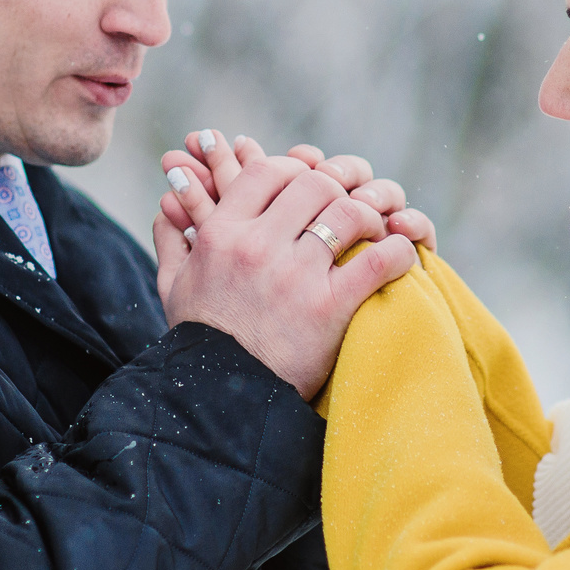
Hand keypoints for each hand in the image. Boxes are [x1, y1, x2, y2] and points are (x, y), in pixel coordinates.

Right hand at [149, 132, 417, 397]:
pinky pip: (379, 261)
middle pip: (313, 184)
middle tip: (346, 207)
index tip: (309, 184)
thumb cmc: (200, 341)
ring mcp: (294, 276)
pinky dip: (398, 252)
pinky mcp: (328, 308)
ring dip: (369, 217)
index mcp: (221, 235)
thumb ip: (172, 239)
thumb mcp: (174, 286)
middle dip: (336, 190)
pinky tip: (401, 255)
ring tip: (374, 232)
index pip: (267, 172)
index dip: (295, 169)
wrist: (221, 399)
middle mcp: (257, 247)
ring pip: (348, 213)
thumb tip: (168, 201)